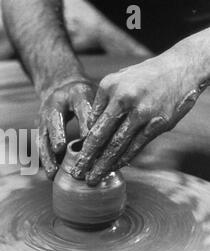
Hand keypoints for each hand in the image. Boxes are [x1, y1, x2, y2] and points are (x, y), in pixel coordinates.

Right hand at [39, 79, 95, 179]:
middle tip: (60, 149)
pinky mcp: (39, 130)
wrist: (58, 88)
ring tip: (53, 173)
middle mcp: (53, 106)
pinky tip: (52, 175)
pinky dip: (46, 160)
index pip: (80, 107)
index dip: (84, 122)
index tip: (91, 138)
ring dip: (47, 156)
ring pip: (42, 138)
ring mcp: (42, 119)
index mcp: (74, 94)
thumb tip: (112, 140)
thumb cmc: (82, 96)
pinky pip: (40, 147)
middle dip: (57, 135)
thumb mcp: (93, 98)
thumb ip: (99, 114)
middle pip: (53, 121)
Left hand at [71, 52, 209, 184]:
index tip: (74, 158)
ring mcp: (142, 113)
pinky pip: (136, 146)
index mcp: (110, 88)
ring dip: (104, 165)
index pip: (91, 122)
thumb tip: (89, 130)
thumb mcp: (117, 80)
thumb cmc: (142, 77)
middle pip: (101, 136)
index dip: (82, 143)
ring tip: (93, 178)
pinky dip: (124, 159)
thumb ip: (101, 103)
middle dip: (87, 158)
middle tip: (78, 174)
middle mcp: (124, 99)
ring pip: (117, 145)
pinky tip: (115, 167)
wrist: (180, 69)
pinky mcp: (158, 124)